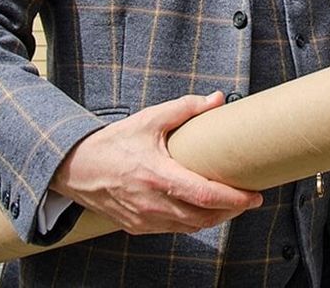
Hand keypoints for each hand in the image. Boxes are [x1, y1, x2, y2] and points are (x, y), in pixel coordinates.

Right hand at [49, 91, 259, 234]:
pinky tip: (201, 210)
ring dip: (214, 219)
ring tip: (230, 205)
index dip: (234, 199)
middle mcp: (152, 203)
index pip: (205, 195)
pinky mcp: (137, 228)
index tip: (254, 196)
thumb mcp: (149, 119)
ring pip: (191, 228)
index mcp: (158, 176)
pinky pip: (173, 230)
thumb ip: (185, 109)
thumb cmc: (112, 143)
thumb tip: (217, 100)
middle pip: (204, 218)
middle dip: (231, 212)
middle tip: (248, 200)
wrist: (75, 168)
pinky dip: (192, 223)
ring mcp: (144, 219)